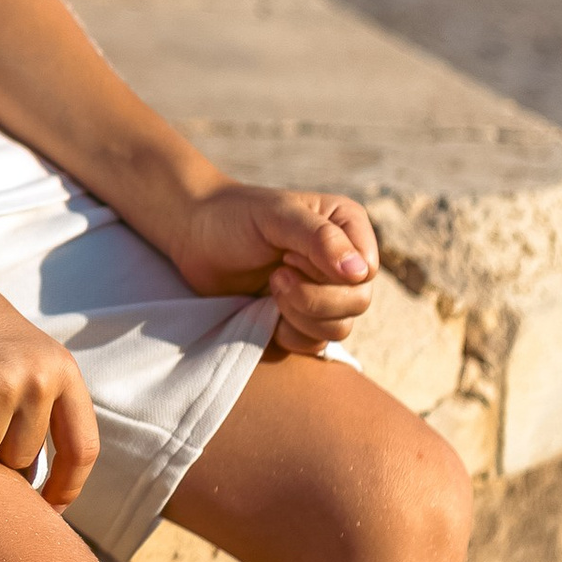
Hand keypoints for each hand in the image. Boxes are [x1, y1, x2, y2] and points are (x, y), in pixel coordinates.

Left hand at [172, 184, 377, 354]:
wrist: (195, 236)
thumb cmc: (235, 217)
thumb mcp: (277, 217)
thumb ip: (320, 239)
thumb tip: (360, 273)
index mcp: (348, 226)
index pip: (366, 271)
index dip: (328, 274)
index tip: (287, 256)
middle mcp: (345, 260)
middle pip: (358, 303)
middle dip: (311, 297)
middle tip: (275, 275)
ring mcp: (326, 292)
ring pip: (340, 327)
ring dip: (299, 314)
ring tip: (270, 286)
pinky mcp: (304, 319)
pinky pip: (316, 344)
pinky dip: (290, 334)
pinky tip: (267, 310)